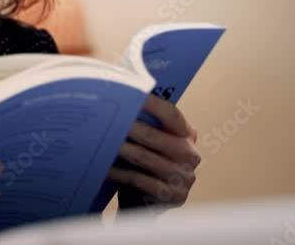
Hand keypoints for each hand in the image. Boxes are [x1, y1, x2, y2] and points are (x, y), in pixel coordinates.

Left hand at [108, 94, 200, 211]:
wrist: (148, 202)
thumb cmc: (146, 165)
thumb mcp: (151, 144)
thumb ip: (146, 124)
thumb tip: (122, 100)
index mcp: (187, 135)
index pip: (171, 115)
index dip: (153, 103)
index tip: (132, 92)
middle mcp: (190, 155)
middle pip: (155, 137)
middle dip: (129, 127)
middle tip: (108, 119)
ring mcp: (184, 177)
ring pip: (145, 158)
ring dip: (122, 149)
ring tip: (103, 141)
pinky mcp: (173, 196)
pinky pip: (140, 181)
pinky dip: (120, 173)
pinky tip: (105, 167)